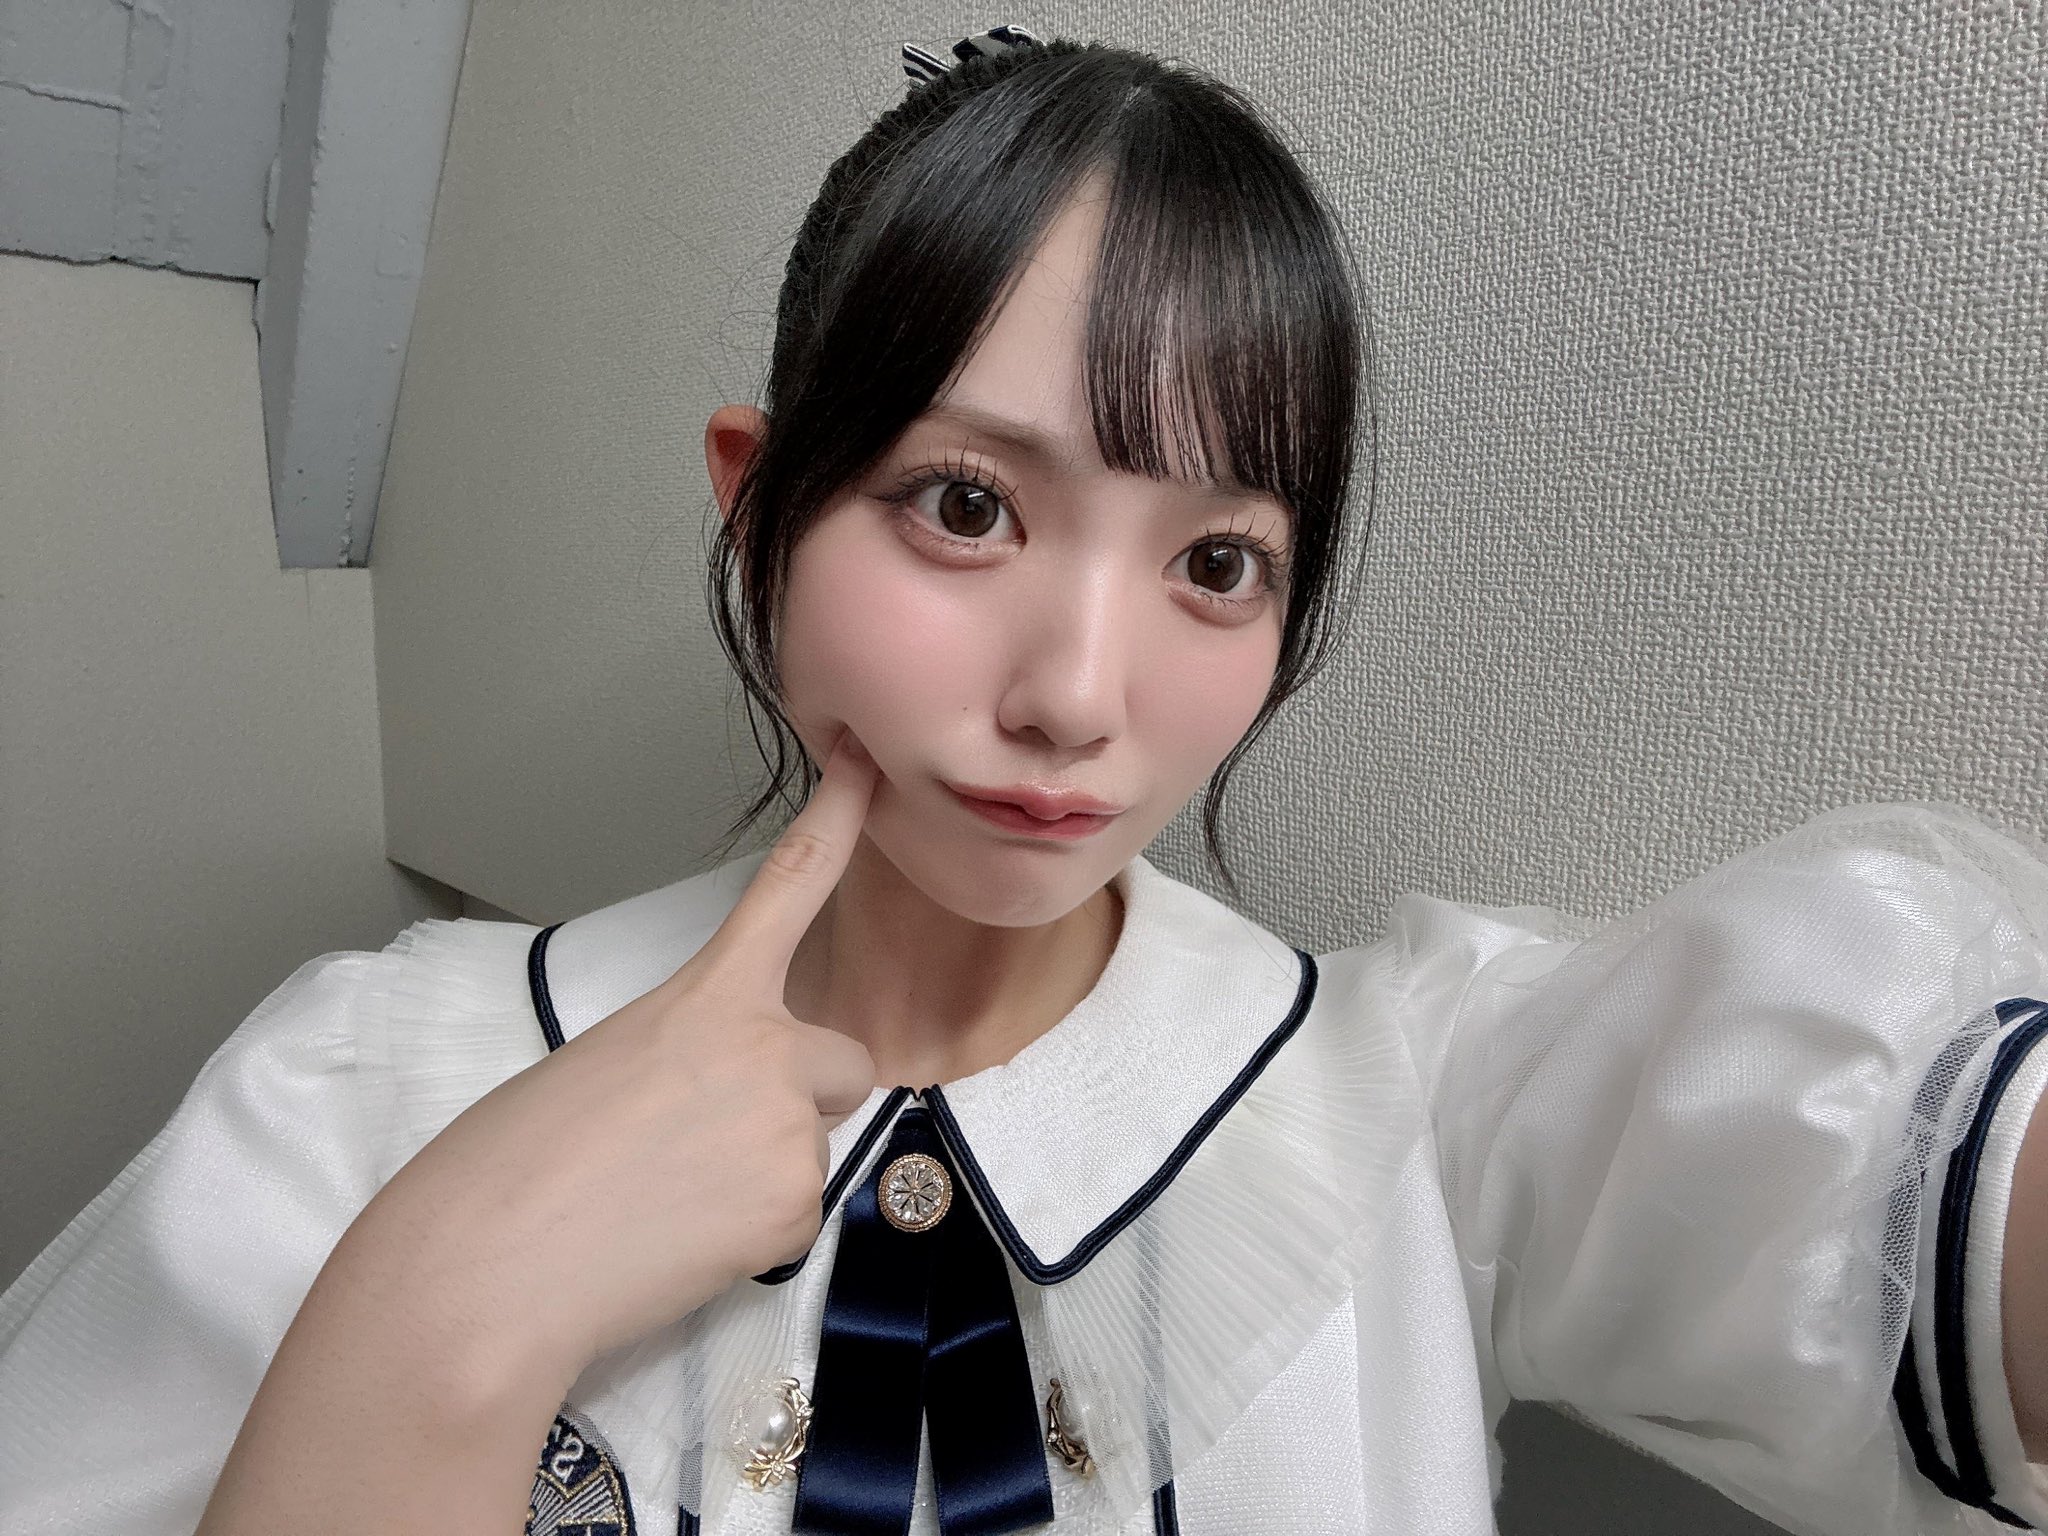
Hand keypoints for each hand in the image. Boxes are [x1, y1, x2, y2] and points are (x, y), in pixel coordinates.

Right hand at [347, 728, 880, 1377]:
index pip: (789, 887)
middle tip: (708, 1149)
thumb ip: (687, 1061)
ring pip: (811, 1152)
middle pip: (840, 1065)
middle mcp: (765, 1048)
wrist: (484, 1271)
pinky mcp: (792, 1206)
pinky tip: (678, 1246)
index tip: (867, 764)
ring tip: (666, 1207)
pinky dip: (748, 1238)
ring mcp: (787, 1128)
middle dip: (802, 1100)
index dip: (837, 820)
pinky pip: (795, 1220)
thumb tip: (721, 1110)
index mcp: (703, 997)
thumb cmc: (506, 1169)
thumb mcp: (602, 1069)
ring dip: (760, 1177)